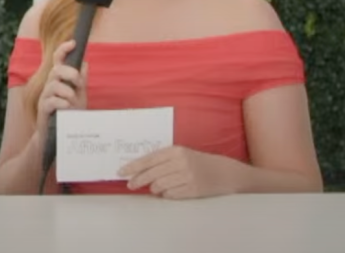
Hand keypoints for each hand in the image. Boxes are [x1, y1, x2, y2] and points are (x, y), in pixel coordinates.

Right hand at [33, 38, 88, 146]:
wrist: (58, 136)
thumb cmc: (69, 115)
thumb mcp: (79, 96)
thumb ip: (81, 81)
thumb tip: (85, 64)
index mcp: (58, 80)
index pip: (57, 60)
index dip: (63, 49)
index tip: (73, 43)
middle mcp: (50, 85)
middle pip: (56, 70)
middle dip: (70, 73)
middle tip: (79, 83)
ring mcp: (45, 97)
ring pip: (54, 85)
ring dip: (68, 92)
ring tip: (73, 101)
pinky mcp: (43, 109)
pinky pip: (51, 100)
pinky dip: (62, 103)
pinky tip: (67, 108)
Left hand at [117, 146, 238, 198]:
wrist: (223, 172)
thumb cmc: (197, 161)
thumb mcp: (180, 154)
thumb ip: (161, 159)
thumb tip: (138, 169)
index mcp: (176, 151)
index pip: (148, 159)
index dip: (133, 167)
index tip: (121, 172)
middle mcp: (181, 163)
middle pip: (151, 174)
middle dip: (138, 180)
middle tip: (130, 184)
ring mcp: (188, 177)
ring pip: (159, 186)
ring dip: (153, 188)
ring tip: (154, 187)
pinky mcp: (193, 190)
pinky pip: (171, 195)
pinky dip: (166, 194)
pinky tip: (167, 192)